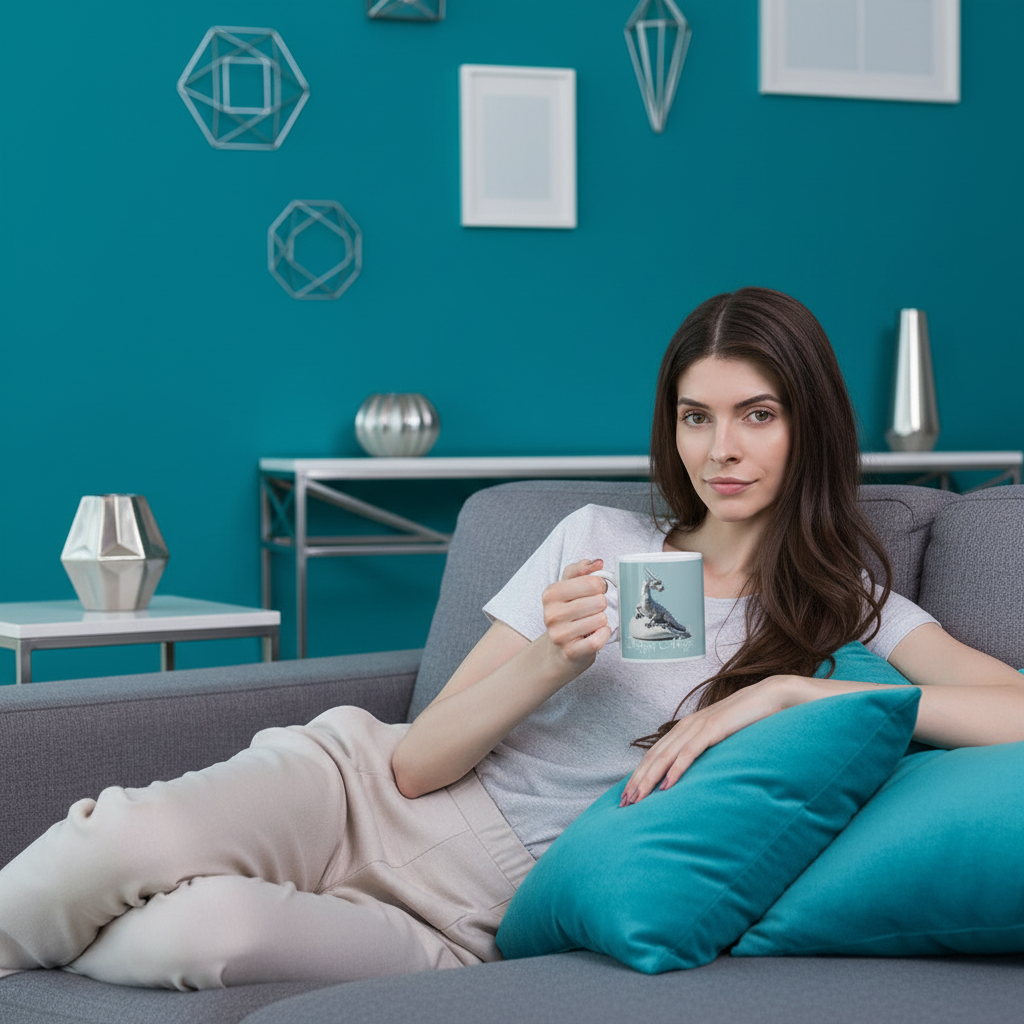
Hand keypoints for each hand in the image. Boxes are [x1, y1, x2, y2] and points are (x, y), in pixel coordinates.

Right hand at [541, 559, 612, 669]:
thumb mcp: (568, 588)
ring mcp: (560, 635)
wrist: (559, 650)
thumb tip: (597, 563)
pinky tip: (596, 634)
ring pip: (601, 619)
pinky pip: (599, 639)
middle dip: (601, 606)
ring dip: (601, 621)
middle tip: (591, 611)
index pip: (592, 582)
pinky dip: (604, 635)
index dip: (600, 586)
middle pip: (599, 601)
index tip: (595, 592)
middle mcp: (552, 614)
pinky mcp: (571, 651)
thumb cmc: (568, 614)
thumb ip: (581, 570)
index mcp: (551, 594)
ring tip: (590, 624)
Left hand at [620, 674, 803, 805]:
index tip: (628, 795)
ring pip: (665, 756)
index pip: (654, 754)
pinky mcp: (714, 729)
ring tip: (637, 798)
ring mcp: (699, 727)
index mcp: (686, 728)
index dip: (639, 774)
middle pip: (653, 757)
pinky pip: (690, 752)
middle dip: (637, 781)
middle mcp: (686, 726)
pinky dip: (676, 769)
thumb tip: (696, 773)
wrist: (770, 697)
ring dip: (649, 778)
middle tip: (624, 803)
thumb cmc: (747, 721)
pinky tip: (667, 785)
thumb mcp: (721, 738)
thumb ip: (706, 750)